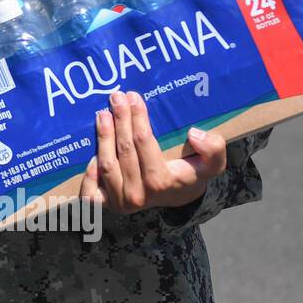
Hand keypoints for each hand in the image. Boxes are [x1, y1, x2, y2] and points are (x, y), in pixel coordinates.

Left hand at [79, 90, 227, 214]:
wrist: (179, 197)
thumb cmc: (192, 174)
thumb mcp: (212, 163)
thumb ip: (213, 149)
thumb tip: (194, 134)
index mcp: (162, 182)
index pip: (143, 142)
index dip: (137, 118)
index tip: (133, 97)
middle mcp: (139, 194)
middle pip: (123, 150)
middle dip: (119, 120)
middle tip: (116, 97)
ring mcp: (121, 202)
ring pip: (106, 164)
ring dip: (103, 137)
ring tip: (102, 114)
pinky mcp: (108, 205)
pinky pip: (91, 191)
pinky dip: (89, 173)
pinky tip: (92, 152)